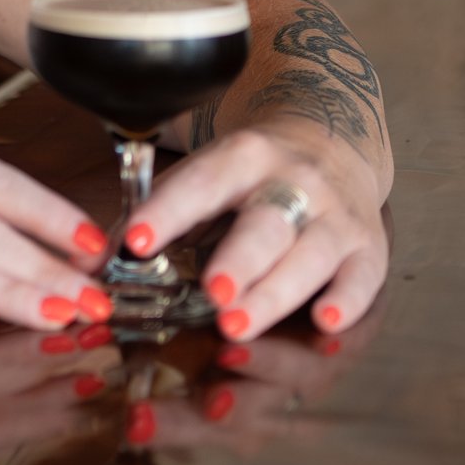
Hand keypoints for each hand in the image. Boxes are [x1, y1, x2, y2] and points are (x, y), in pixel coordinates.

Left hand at [128, 123, 387, 341]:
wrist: (335, 141)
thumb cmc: (252, 175)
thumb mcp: (209, 174)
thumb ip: (163, 212)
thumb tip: (97, 261)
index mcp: (243, 157)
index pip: (202, 183)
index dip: (169, 211)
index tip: (136, 242)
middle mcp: (294, 182)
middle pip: (265, 225)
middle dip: (238, 262)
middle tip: (211, 295)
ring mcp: (335, 215)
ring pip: (310, 256)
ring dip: (274, 293)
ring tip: (238, 324)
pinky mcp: (367, 248)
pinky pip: (363, 278)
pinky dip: (347, 301)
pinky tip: (326, 323)